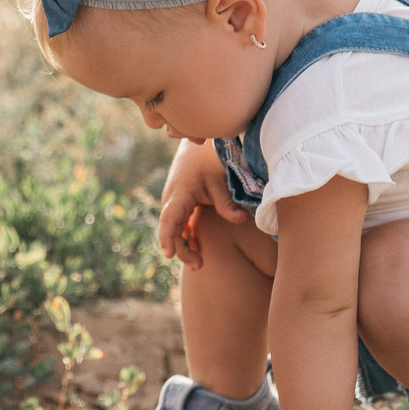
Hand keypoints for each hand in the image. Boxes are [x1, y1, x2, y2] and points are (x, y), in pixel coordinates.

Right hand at [158, 139, 248, 269]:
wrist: (201, 144)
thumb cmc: (210, 160)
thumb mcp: (219, 179)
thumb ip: (227, 202)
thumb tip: (241, 220)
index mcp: (179, 194)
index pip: (168, 221)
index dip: (167, 239)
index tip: (169, 255)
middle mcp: (172, 199)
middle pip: (170, 230)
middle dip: (181, 249)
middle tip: (199, 265)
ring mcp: (174, 201)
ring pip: (173, 228)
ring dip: (183, 244)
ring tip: (199, 261)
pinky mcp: (180, 202)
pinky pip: (178, 223)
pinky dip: (185, 235)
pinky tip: (196, 246)